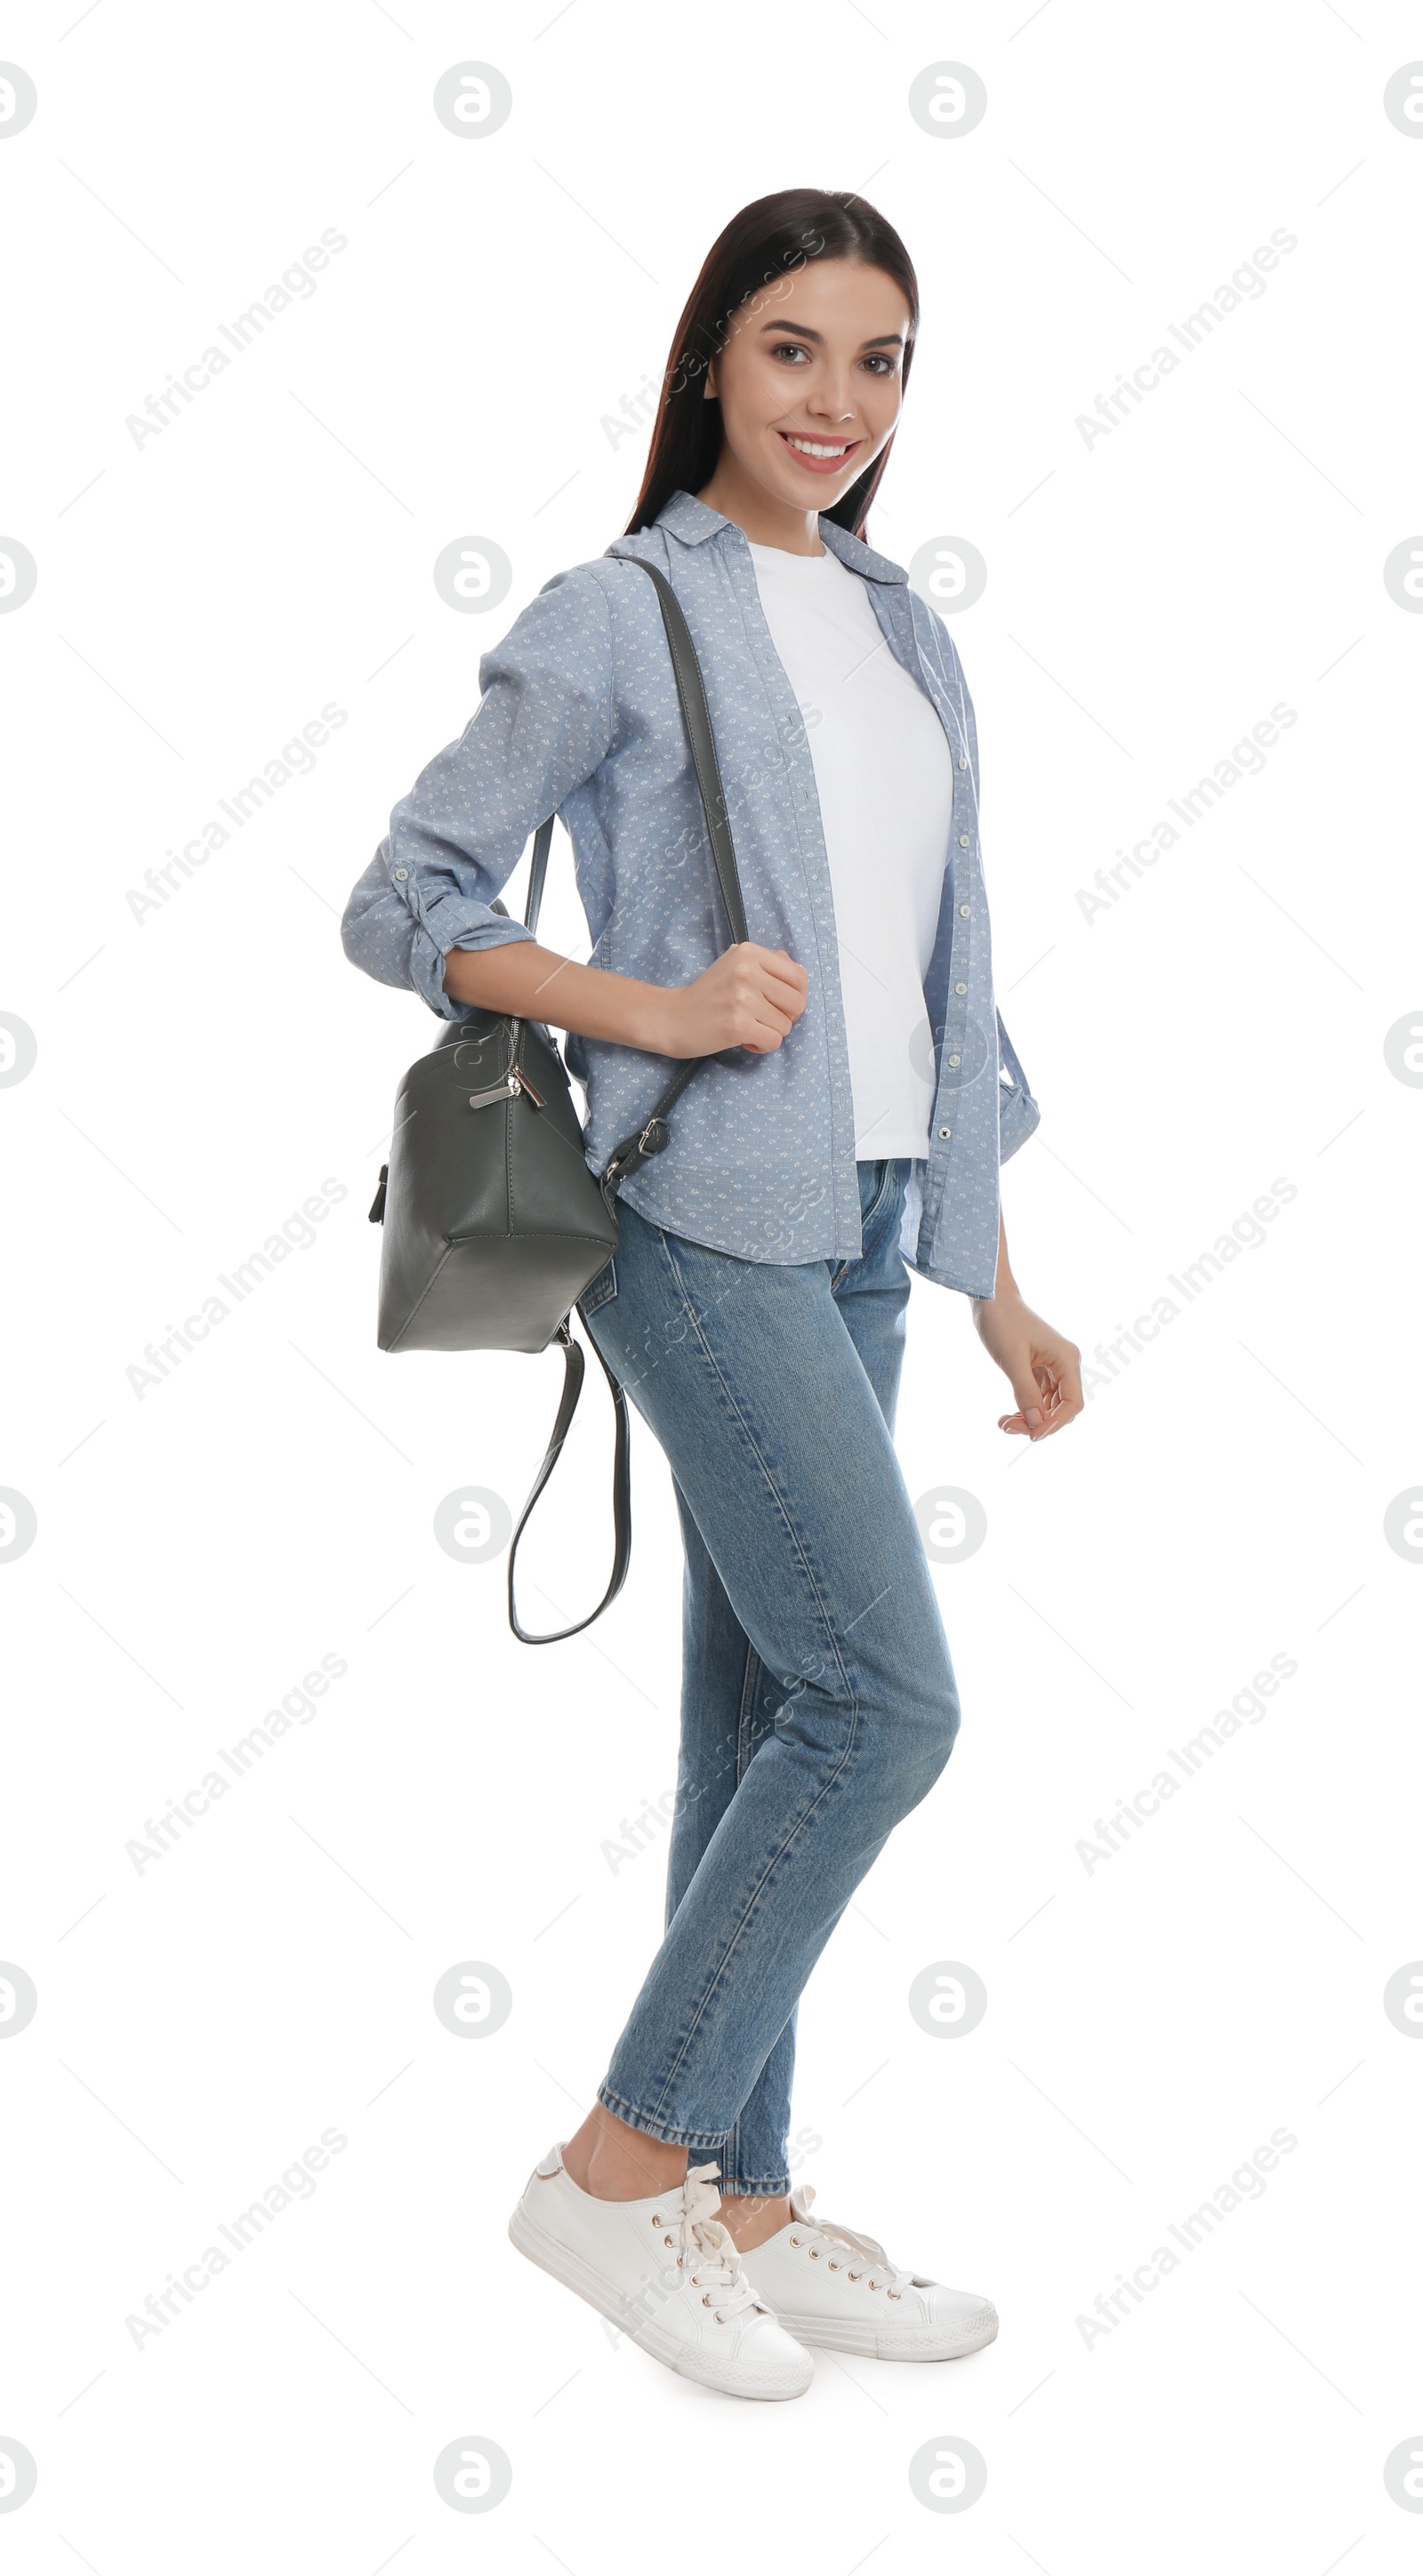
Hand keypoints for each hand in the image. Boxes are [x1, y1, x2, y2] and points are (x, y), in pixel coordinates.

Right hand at [648, 943, 808, 1058]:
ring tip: (748, 1028)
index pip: (799, 976)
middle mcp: (747, 971)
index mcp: (749, 952)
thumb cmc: (707, 994)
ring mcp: (742, 998)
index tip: (777, 1004)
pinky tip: (744, 1040)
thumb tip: (796, 968)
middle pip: (797, 1002)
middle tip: (764, 1019)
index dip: (795, 995)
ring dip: (770, 1033)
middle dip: (786, 1017)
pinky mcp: (738, 1025)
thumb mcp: (734, 964)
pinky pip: (773, 1041)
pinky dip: (761, 1046)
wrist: (671, 1017)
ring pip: (785, 1026)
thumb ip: (766, 962)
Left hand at [972, 1292, 1082, 1441]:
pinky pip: (1038, 1397)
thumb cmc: (1003, 1322)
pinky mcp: (1039, 1369)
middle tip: (1008, 1427)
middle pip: (1061, 1408)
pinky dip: (1025, 1408)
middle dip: (1038, 1422)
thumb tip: (1036, 1424)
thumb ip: (1025, 1392)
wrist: (991, 1299)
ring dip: (1029, 1418)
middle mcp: (1065, 1364)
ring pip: (1048, 1405)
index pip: (1072, 1403)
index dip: (1055, 1423)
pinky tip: (1008, 1415)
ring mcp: (1053, 1367)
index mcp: (1066, 1359)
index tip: (1031, 1435)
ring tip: (1004, 1423)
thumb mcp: (1011, 1360)